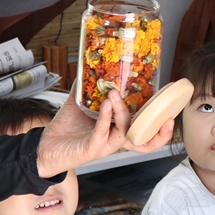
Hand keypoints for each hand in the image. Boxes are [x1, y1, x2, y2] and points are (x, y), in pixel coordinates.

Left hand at [35, 91, 173, 177]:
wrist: (45, 147)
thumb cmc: (66, 129)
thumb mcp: (80, 104)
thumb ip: (88, 88)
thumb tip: (90, 65)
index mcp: (118, 129)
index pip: (145, 130)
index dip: (160, 125)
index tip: (169, 109)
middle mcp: (115, 139)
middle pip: (144, 138)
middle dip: (156, 128)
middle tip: (160, 110)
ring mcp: (105, 145)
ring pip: (125, 131)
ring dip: (122, 112)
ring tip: (115, 94)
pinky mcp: (92, 149)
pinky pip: (102, 133)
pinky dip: (105, 117)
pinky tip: (105, 104)